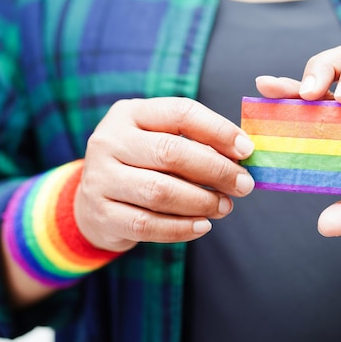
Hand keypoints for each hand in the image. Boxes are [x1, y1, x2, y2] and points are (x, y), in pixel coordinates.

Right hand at [74, 97, 254, 251]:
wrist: (93, 201)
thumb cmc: (143, 165)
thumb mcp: (161, 141)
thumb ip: (196, 143)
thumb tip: (241, 157)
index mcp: (131, 113)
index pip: (180, 113)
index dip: (218, 130)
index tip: (247, 150)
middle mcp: (110, 140)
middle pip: (171, 152)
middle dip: (216, 170)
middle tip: (243, 185)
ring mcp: (100, 178)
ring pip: (160, 191)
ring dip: (201, 202)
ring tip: (225, 206)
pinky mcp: (100, 214)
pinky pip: (147, 225)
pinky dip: (181, 229)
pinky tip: (203, 226)